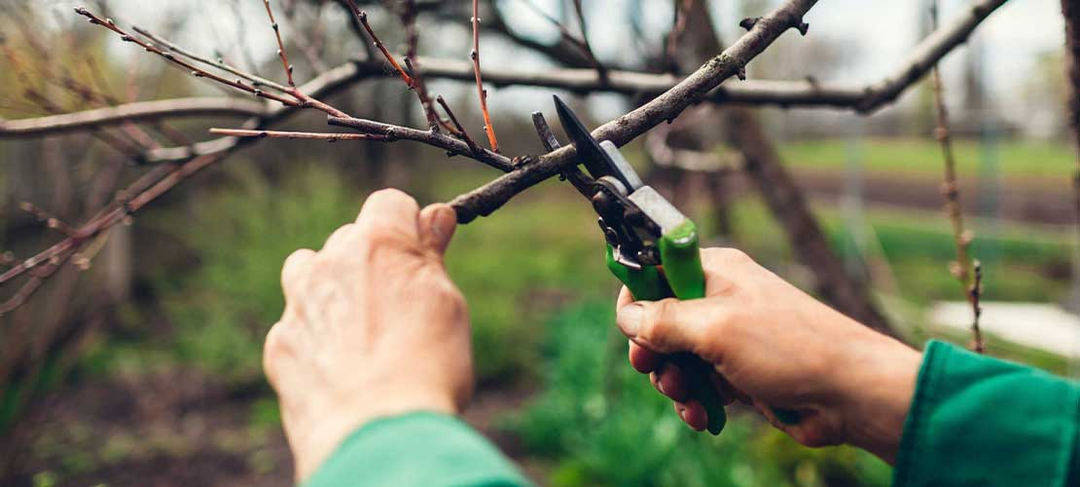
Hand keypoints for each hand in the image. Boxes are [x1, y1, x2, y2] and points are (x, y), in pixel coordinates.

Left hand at [263, 189, 471, 480]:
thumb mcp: (447, 304)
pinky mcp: (279, 345)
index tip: (424, 253)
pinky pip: (296, 325)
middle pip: (349, 238)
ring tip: (361, 329)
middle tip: (401, 305)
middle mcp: (329, 264)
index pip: (390, 203)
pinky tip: (340, 369)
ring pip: (308, 272)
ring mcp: (298, 305)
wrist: (374, 436)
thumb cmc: (425, 368)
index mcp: (378, 244)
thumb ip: (432, 256)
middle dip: (371, 261)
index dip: (410, 226)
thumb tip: (434, 217)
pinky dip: (315, 338)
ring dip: (330, 287)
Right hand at [616, 248, 920, 462]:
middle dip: (653, 351)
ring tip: (688, 398)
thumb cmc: (789, 347)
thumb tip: (627, 317)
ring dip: (674, 382)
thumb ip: (664, 321)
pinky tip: (703, 416)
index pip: (656, 272)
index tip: (630, 330)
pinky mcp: (740, 371)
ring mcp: (730, 337)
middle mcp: (720, 299)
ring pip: (677, 358)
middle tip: (652, 370)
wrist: (848, 392)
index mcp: (715, 272)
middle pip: (660, 321)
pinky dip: (696, 400)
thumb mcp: (715, 329)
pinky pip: (700, 383)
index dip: (636, 299)